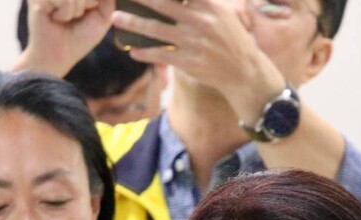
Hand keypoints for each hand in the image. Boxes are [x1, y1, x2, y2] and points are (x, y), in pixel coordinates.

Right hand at [17, 0, 114, 76]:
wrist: (58, 55)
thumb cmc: (79, 38)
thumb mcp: (103, 17)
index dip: (93, 3)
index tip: (86, 13)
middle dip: (86, 5)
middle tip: (74, 17)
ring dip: (75, 10)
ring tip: (64, 18)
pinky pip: (63, 0)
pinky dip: (64, 13)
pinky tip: (55, 18)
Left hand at [112, 0, 285, 112]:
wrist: (243, 71)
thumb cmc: (231, 40)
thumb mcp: (222, 14)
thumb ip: (201, 3)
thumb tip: (177, 2)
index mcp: (208, 5)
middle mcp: (199, 21)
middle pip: (162, 4)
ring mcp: (192, 41)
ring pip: (155, 29)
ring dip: (132, 23)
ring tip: (116, 18)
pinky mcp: (187, 61)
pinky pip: (160, 54)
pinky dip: (144, 52)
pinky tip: (132, 51)